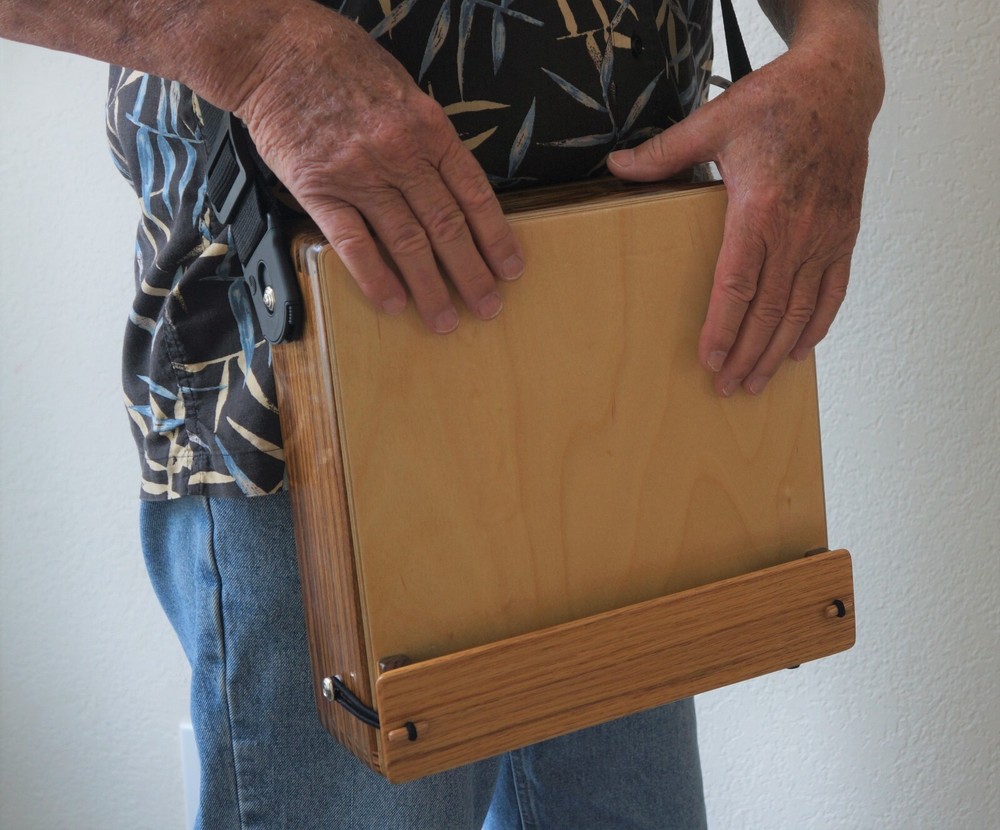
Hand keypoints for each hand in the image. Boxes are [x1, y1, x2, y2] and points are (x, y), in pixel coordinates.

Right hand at [227, 2, 523, 332]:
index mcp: (430, 129)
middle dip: (472, 273)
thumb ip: (429, 140)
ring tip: (445, 319)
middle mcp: (401, 155)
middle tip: (488, 307)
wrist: (277, 50)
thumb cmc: (342, 66)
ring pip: (407, 243)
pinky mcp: (320, 190)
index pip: (475, 195)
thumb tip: (452, 188)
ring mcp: (360, 175)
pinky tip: (393, 302)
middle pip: (447, 227)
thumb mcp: (405, 92)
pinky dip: (376, 277)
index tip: (510, 269)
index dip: (496, 237)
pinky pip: (354, 244)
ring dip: (431, 288)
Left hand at [609, 17, 882, 394]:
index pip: (737, 286)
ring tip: (757, 382)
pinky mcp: (843, 236)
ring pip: (800, 311)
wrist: (840, 87)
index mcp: (759, 210)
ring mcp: (824, 237)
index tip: (709, 360)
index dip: (722, 328)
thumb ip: (665, 152)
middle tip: (727, 388)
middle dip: (746, 355)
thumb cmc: (776, 103)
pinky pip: (832, 292)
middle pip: (768, 311)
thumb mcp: (715, 121)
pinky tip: (799, 351)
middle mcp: (796, 232)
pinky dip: (816, 326)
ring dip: (777, 352)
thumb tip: (616, 166)